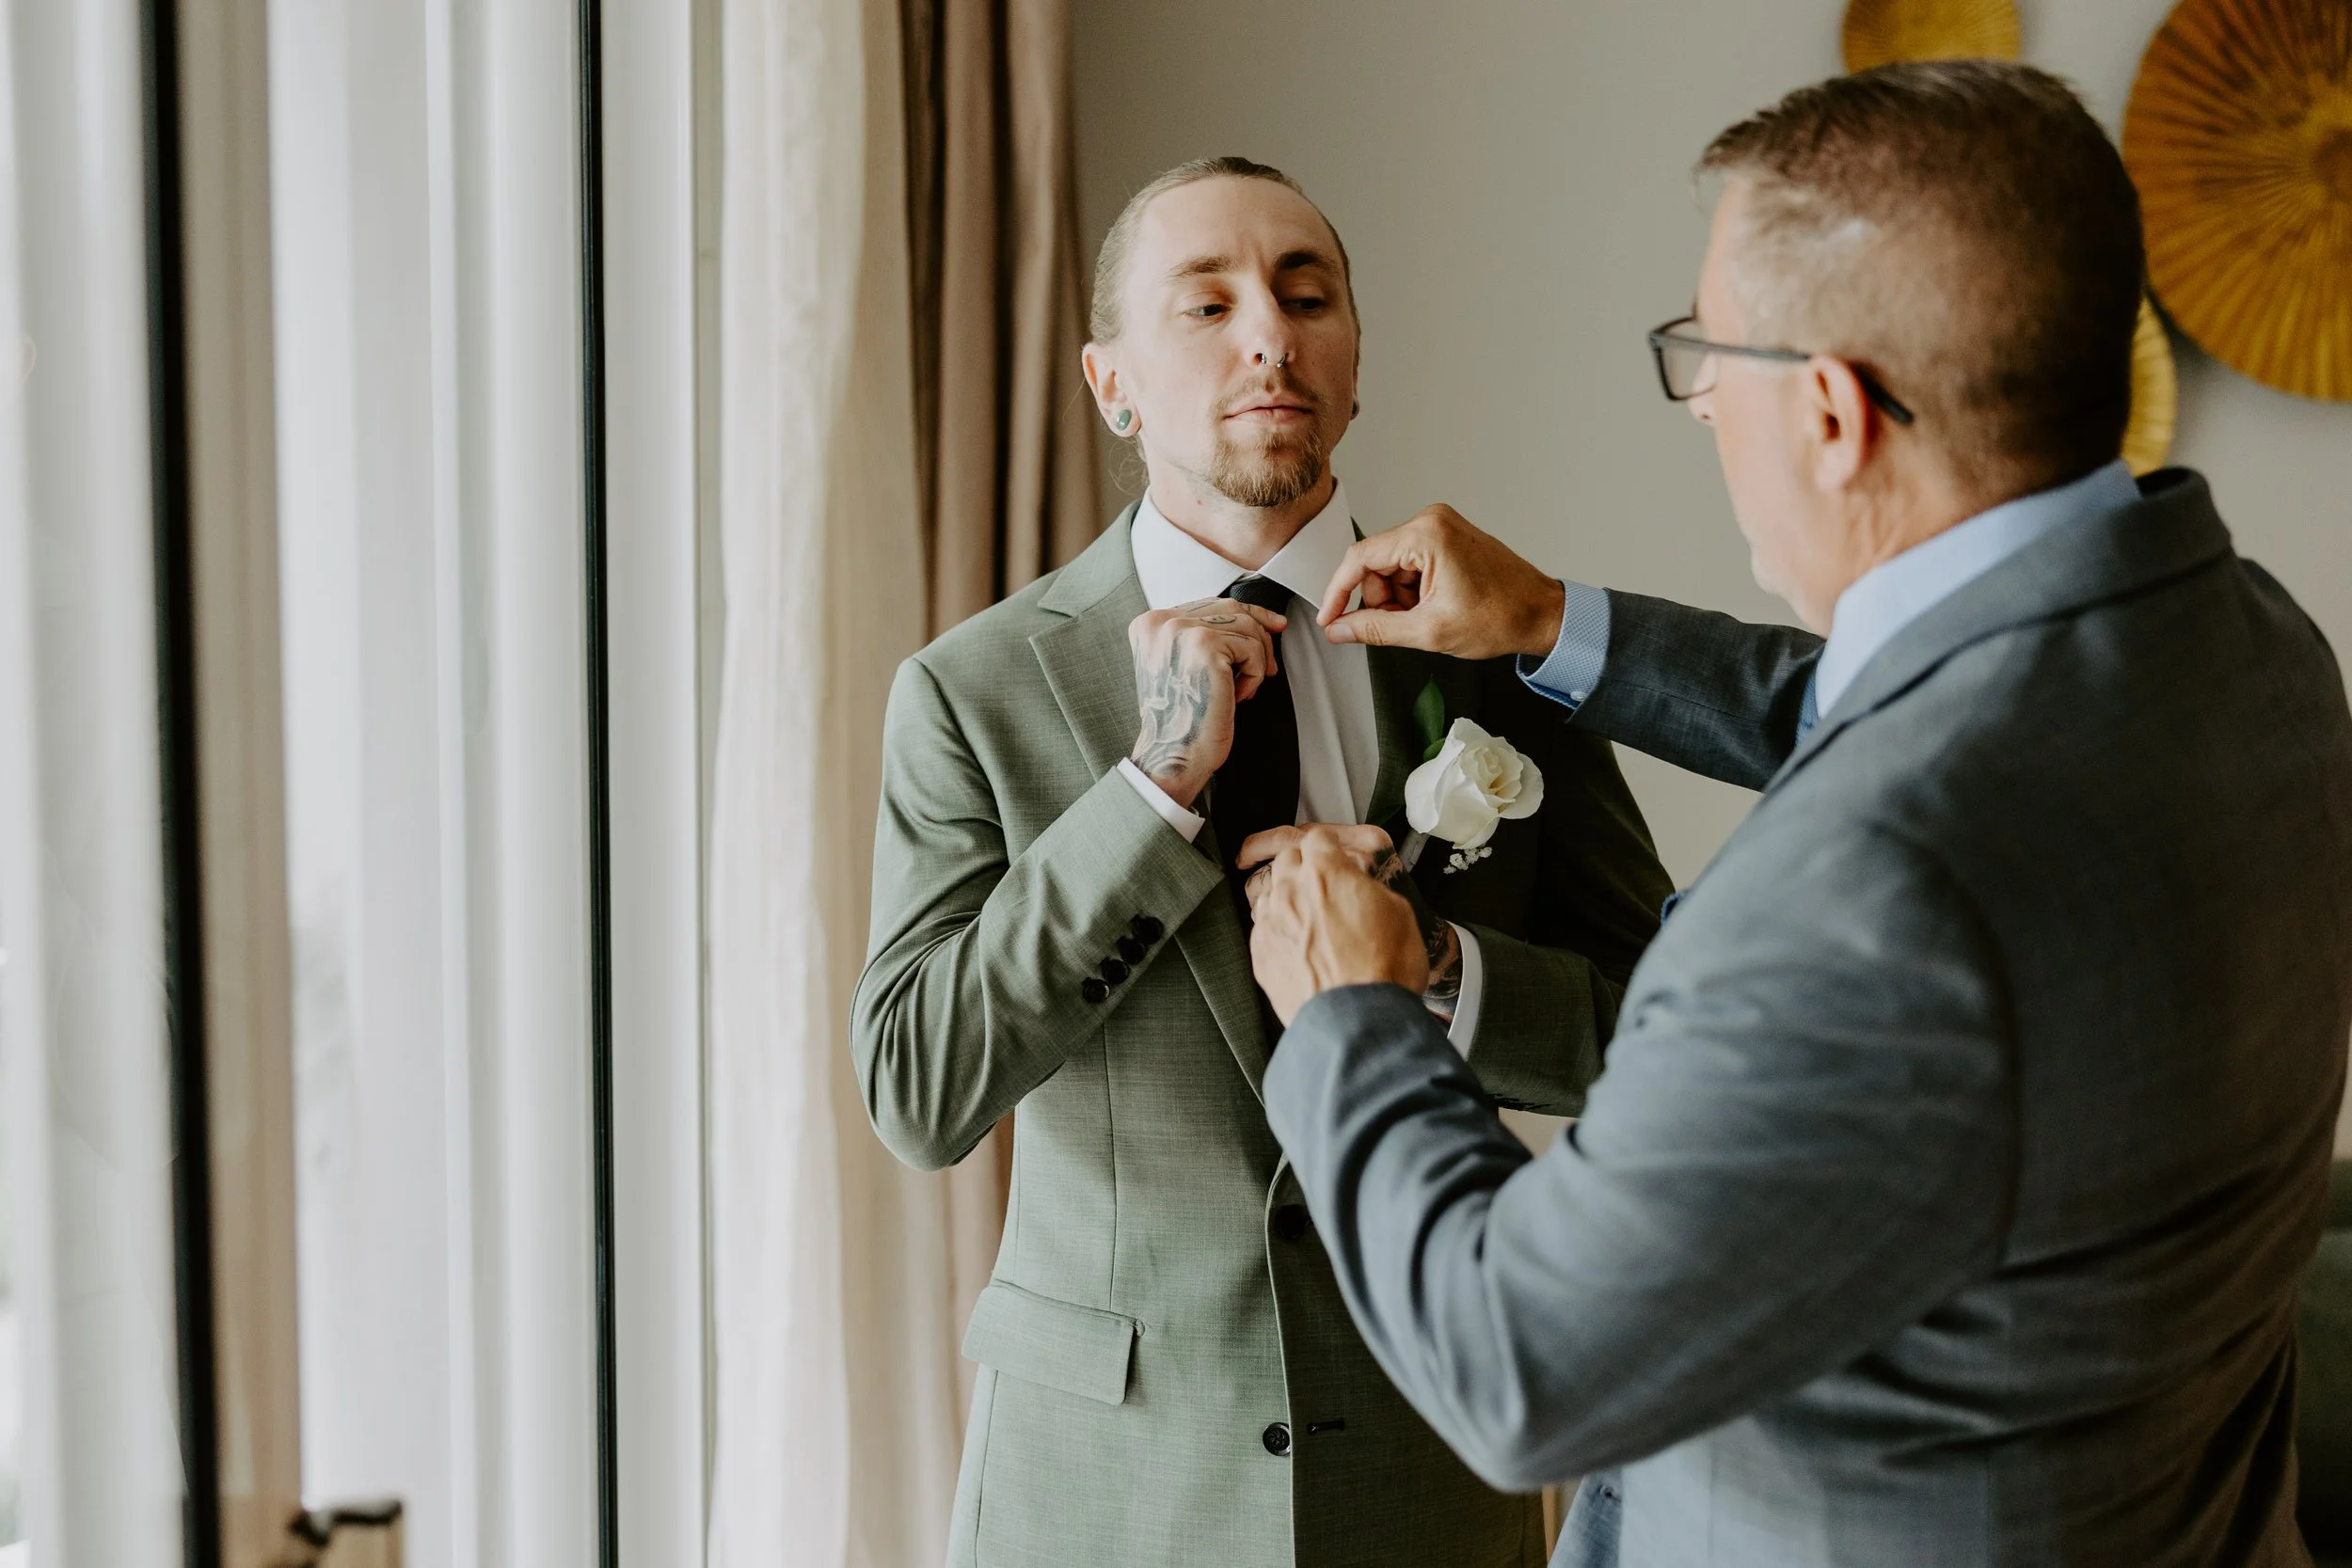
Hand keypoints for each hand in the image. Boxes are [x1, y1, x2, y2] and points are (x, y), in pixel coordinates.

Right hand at [1127, 598, 1287, 807]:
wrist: (1175, 755)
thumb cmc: (1184, 718)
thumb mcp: (1187, 666)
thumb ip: (1206, 635)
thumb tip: (1262, 617)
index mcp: (1150, 623)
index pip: (1210, 601)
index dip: (1248, 613)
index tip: (1273, 625)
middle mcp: (1160, 621)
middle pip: (1231, 607)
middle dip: (1259, 635)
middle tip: (1268, 667)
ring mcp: (1180, 631)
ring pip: (1246, 626)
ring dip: (1255, 661)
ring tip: (1241, 690)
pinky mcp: (1203, 645)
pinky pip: (1251, 647)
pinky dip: (1254, 675)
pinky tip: (1238, 696)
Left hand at [1245, 828, 1428, 1025]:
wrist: (1357, 1021)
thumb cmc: (1381, 971)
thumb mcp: (1399, 913)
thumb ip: (1371, 888)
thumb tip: (1363, 888)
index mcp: (1326, 873)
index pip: (1318, 838)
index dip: (1330, 846)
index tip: (1335, 855)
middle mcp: (1291, 893)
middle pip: (1287, 861)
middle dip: (1305, 868)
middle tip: (1325, 886)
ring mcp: (1271, 924)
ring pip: (1270, 894)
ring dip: (1289, 899)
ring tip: (1312, 921)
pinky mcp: (1261, 956)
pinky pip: (1264, 931)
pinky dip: (1279, 933)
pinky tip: (1300, 948)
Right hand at [1316, 504, 1566, 659]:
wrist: (1542, 615)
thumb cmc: (1500, 618)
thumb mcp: (1428, 631)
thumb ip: (1374, 630)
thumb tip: (1338, 630)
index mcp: (1426, 534)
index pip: (1360, 558)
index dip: (1338, 593)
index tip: (1330, 619)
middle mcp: (1432, 521)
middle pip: (1376, 563)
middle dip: (1380, 600)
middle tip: (1400, 628)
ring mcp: (1442, 527)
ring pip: (1392, 567)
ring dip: (1398, 599)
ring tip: (1426, 620)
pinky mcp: (1449, 537)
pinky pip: (1411, 564)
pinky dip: (1413, 592)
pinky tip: (1433, 609)